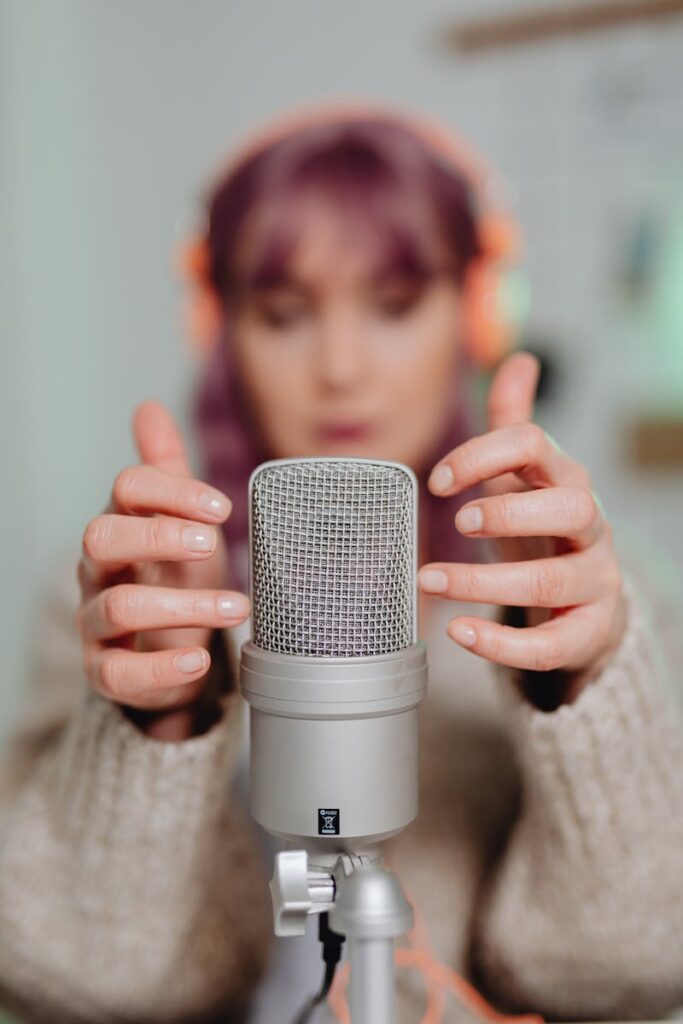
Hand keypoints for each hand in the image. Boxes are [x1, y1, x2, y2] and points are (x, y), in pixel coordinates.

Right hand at [76, 401, 248, 738]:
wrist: (170, 649)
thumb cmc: (174, 575)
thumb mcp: (180, 522)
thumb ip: (166, 472)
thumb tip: (147, 407)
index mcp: (123, 523)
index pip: (127, 488)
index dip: (172, 492)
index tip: (222, 507)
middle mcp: (100, 569)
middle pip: (102, 537)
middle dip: (157, 535)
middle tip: (211, 543)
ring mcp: (97, 620)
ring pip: (117, 606)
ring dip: (181, 606)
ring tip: (238, 608)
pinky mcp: (105, 669)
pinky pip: (117, 673)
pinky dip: (161, 668)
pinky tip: (199, 658)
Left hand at [418, 351, 626, 698]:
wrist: (585, 601)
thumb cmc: (544, 530)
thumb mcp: (529, 477)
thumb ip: (515, 424)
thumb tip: (518, 359)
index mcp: (564, 480)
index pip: (535, 446)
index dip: (484, 454)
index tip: (436, 480)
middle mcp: (589, 527)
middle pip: (571, 509)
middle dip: (510, 512)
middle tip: (459, 522)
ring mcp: (595, 581)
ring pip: (554, 581)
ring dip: (485, 582)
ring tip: (430, 580)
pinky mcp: (587, 632)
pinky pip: (552, 644)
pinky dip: (503, 645)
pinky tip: (459, 634)